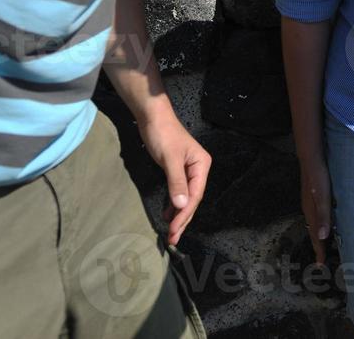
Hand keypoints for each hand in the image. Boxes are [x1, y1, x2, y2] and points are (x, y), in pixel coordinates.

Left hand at [137, 113, 210, 246]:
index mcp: (201, 165)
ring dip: (177, 215)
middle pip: (192, 199)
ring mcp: (188, 170)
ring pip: (185, 197)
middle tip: (172, 238)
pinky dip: (173, 205)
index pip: (195, 195)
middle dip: (182, 219)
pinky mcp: (177, 170)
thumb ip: (176, 182)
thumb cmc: (163, 134)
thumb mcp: (170, 158)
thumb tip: (182, 206)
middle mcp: (198, 169)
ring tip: (171, 233)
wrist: (152, 116)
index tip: (174, 230)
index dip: (185, 214)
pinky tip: (167, 215)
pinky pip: (178, 192)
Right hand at [299, 159, 332, 265]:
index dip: (319, 250)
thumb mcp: (322, 196)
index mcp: (311, 213)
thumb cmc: (318, 177)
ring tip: (323, 246)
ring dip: (319, 236)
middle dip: (318, 246)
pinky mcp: (313, 197)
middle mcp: (308, 210)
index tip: (320, 266)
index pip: (316, 236)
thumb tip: (323, 237)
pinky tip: (325, 222)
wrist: (311, 159)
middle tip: (321, 260)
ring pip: (314, 225)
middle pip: (313, 233)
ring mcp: (310, 203)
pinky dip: (320, 225)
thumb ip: (323, 215)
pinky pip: (316, 217)